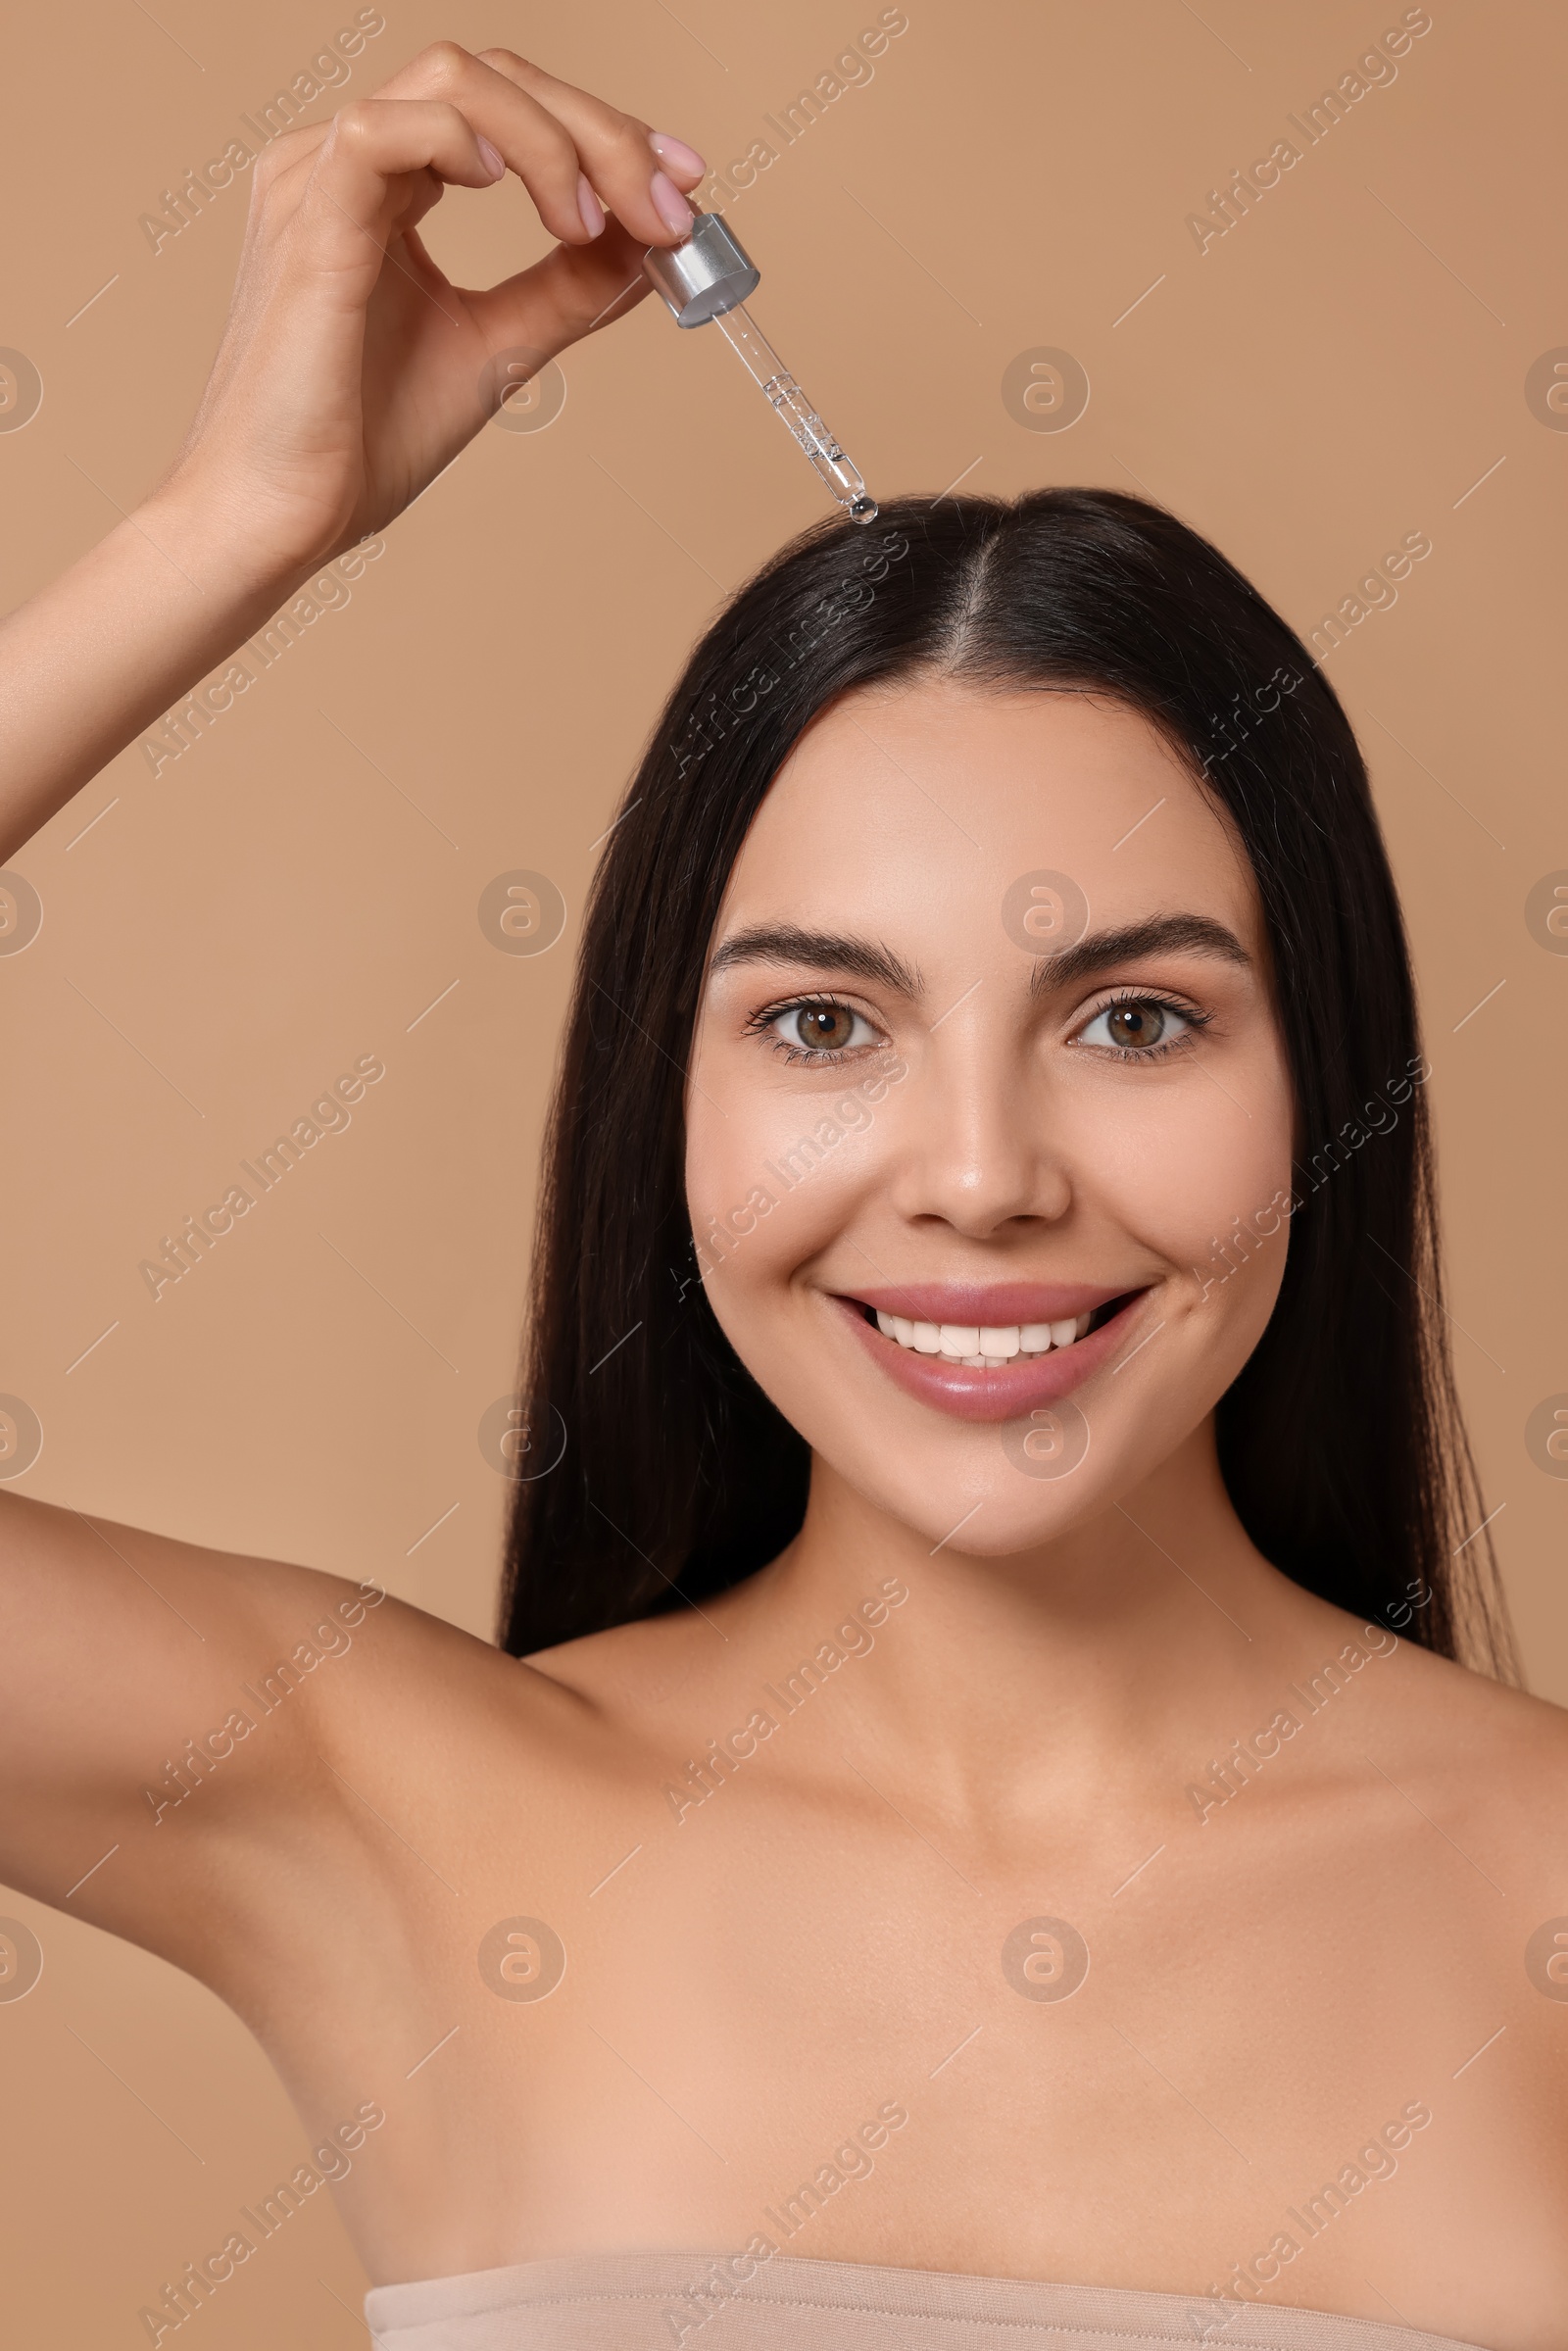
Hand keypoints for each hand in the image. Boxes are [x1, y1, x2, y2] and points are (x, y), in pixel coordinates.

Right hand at [151, 42, 706, 582]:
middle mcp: (345, 163)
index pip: (505, 111)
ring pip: (451, 81)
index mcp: (384, 187)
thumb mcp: (496, 350)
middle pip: (491, 78)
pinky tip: (523, 195)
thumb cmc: (358, 445)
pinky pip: (385, 129)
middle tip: (670, 205)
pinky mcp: (307, 219)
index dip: (603, 132)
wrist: (282, 518)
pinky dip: (468, 141)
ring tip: (596, 222)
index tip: (683, 187)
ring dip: (553, 138)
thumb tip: (646, 250)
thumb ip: (564, 292)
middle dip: (601, 131)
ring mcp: (318, 180)